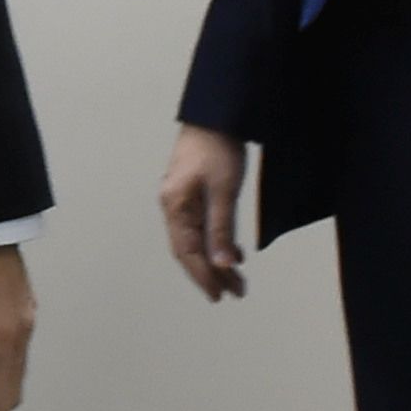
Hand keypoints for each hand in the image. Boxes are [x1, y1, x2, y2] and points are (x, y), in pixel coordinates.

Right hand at [158, 124, 249, 303]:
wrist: (216, 115)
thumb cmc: (217, 148)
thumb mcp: (224, 191)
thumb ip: (222, 229)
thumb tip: (222, 264)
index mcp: (175, 206)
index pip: (188, 252)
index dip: (203, 276)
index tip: (219, 295)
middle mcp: (173, 206)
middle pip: (190, 250)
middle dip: (211, 273)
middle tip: (234, 292)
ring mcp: (181, 200)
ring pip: (196, 240)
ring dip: (215, 260)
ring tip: (237, 279)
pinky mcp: (192, 193)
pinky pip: (201, 227)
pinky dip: (216, 242)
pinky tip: (232, 250)